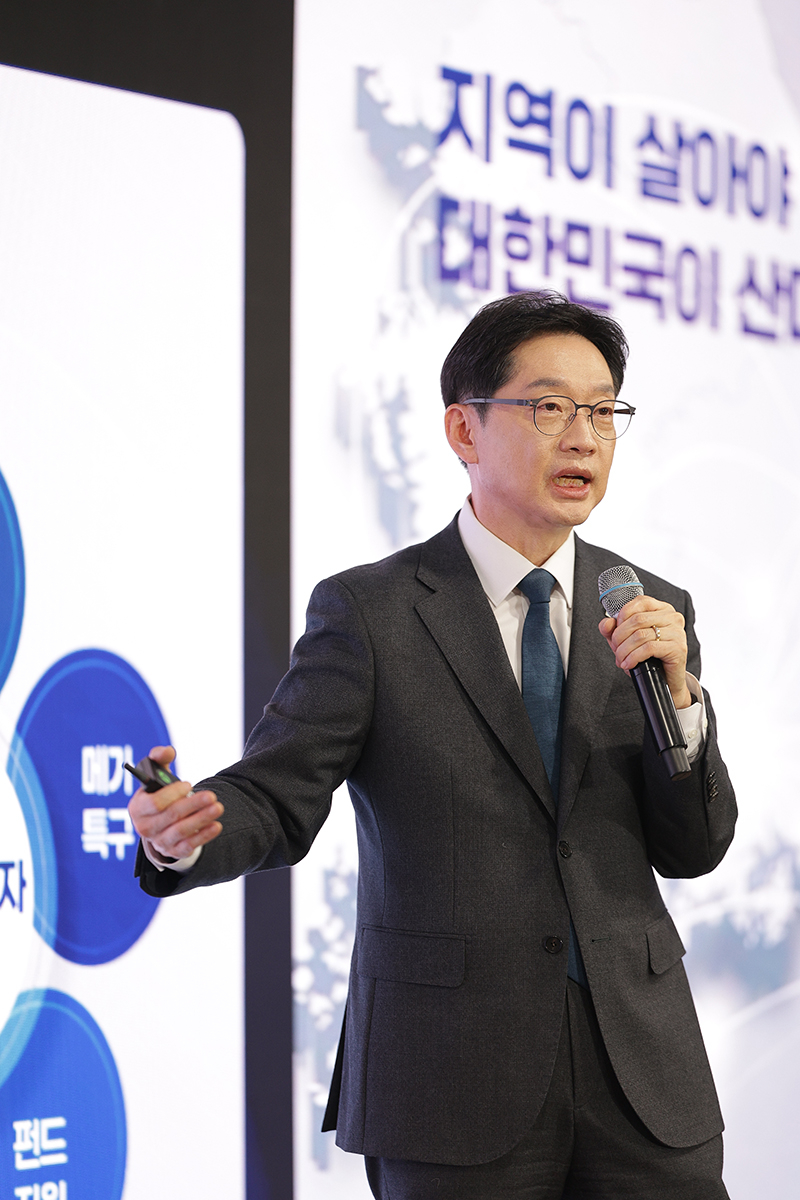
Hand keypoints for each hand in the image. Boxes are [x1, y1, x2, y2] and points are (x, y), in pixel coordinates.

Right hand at [128, 745, 222, 860]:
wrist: (161, 822)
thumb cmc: (159, 793)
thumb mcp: (157, 775)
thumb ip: (159, 758)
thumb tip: (167, 751)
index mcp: (137, 808)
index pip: (154, 803)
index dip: (172, 794)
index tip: (188, 785)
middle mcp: (145, 827)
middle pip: (171, 816)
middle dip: (193, 805)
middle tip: (211, 796)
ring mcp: (159, 841)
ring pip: (181, 831)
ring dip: (201, 819)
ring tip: (218, 807)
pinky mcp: (174, 851)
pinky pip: (189, 845)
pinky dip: (203, 836)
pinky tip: (216, 826)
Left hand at [598, 595, 692, 708]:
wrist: (666, 681)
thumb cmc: (648, 658)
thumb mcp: (626, 640)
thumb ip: (613, 629)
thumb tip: (606, 623)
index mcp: (662, 609)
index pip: (640, 601)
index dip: (623, 615)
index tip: (615, 631)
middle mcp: (673, 617)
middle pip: (638, 619)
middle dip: (620, 636)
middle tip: (616, 649)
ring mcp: (677, 632)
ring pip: (641, 635)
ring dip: (624, 649)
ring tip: (621, 659)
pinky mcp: (678, 648)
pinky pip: (649, 648)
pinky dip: (633, 657)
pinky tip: (628, 664)